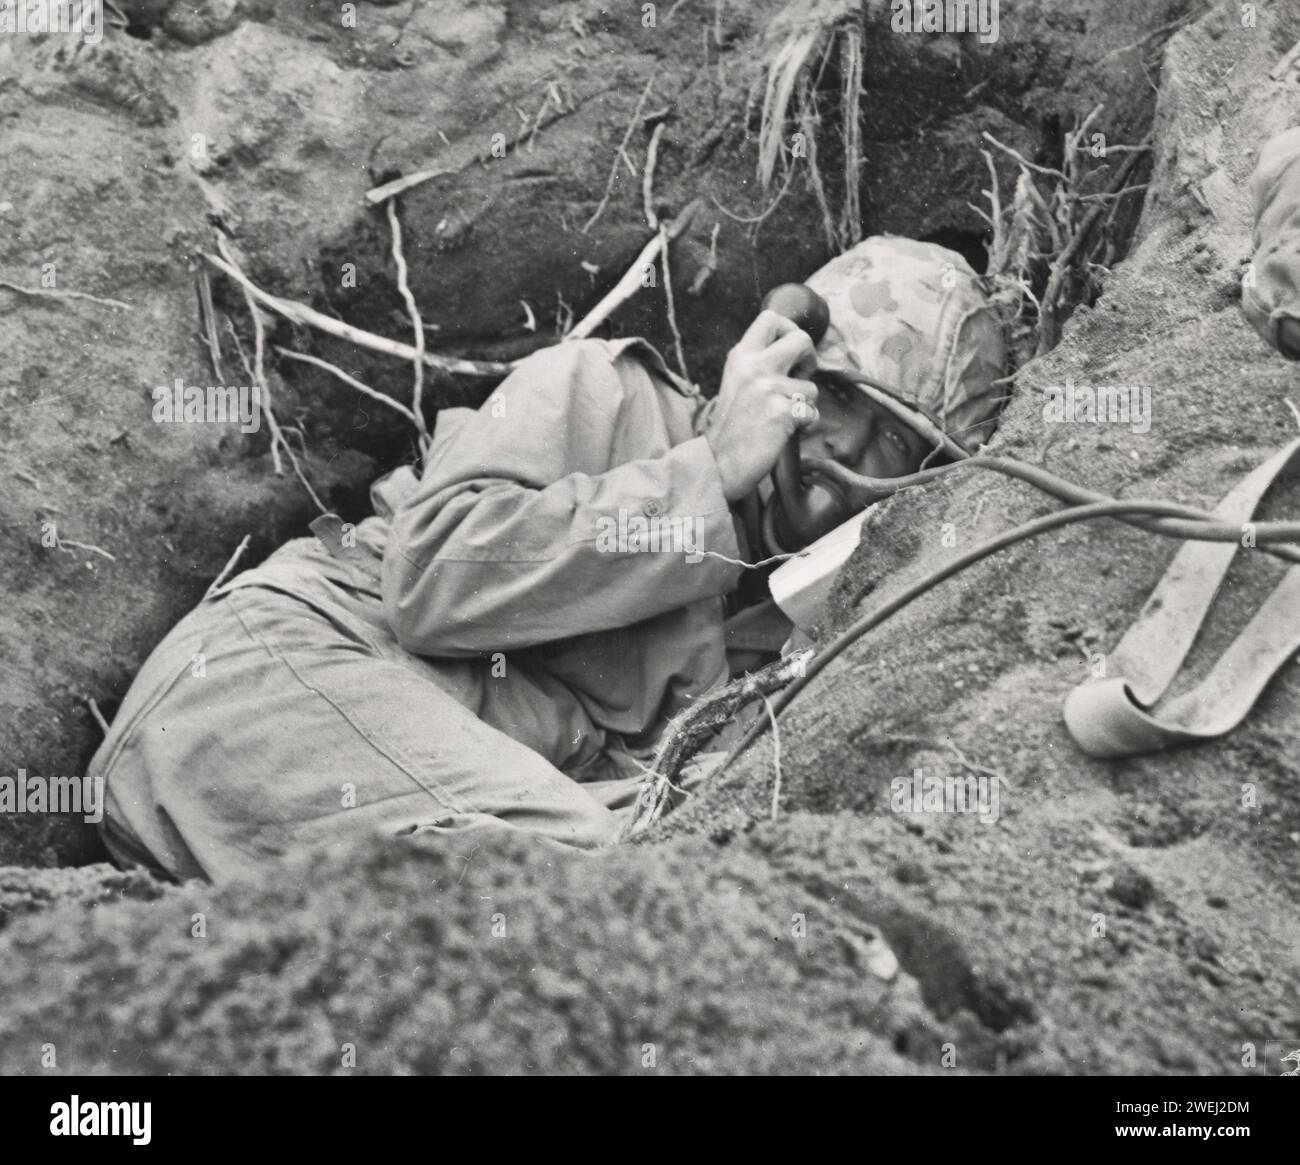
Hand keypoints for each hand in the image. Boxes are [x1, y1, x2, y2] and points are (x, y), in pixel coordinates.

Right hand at [705, 310, 819, 502]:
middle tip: (801, 377)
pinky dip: (804, 424)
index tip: (791, 352)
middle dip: (810, 358)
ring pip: (811, 386)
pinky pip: (811, 412)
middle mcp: (754, 367)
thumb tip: (795, 355)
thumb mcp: (736, 383)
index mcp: (740, 356)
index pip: (771, 319)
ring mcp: (768, 389)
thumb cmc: (731, 428)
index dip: (790, 330)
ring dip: (804, 404)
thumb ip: (758, 365)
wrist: (717, 463)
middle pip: (801, 339)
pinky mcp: (782, 412)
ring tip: (782, 417)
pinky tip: (784, 432)